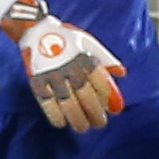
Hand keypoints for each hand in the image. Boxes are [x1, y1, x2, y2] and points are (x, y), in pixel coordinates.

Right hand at [16, 16, 126, 131]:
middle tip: (100, 123)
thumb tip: (123, 73)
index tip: (116, 109)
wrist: (36, 30)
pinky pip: (46, 101)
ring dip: (77, 118)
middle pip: (85, 94)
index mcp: (84, 56)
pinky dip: (54, 115)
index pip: (101, 80)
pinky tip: (62, 123)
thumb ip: (106, 59)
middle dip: (95, 112)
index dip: (110, 96)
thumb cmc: (67, 38)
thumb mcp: (89, 42)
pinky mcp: (37, 80)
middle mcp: (70, 66)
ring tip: (83, 127)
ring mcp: (52, 74)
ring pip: (67, 101)